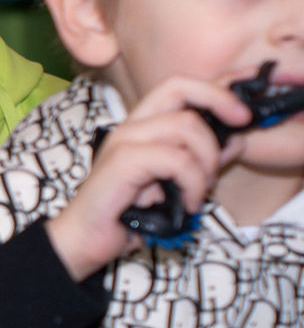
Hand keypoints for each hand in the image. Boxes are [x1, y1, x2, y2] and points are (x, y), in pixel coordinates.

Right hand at [45, 75, 251, 276]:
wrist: (82, 241)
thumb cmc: (124, 215)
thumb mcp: (175, 184)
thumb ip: (203, 160)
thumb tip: (236, 140)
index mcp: (141, 127)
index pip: (180, 86)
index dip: (217, 88)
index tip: (244, 108)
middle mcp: (130, 127)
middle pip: (180, 89)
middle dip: (219, 105)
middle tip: (236, 137)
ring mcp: (123, 142)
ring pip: (185, 126)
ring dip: (207, 161)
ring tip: (200, 189)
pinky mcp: (122, 163)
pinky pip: (176, 160)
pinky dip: (193, 183)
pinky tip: (188, 203)